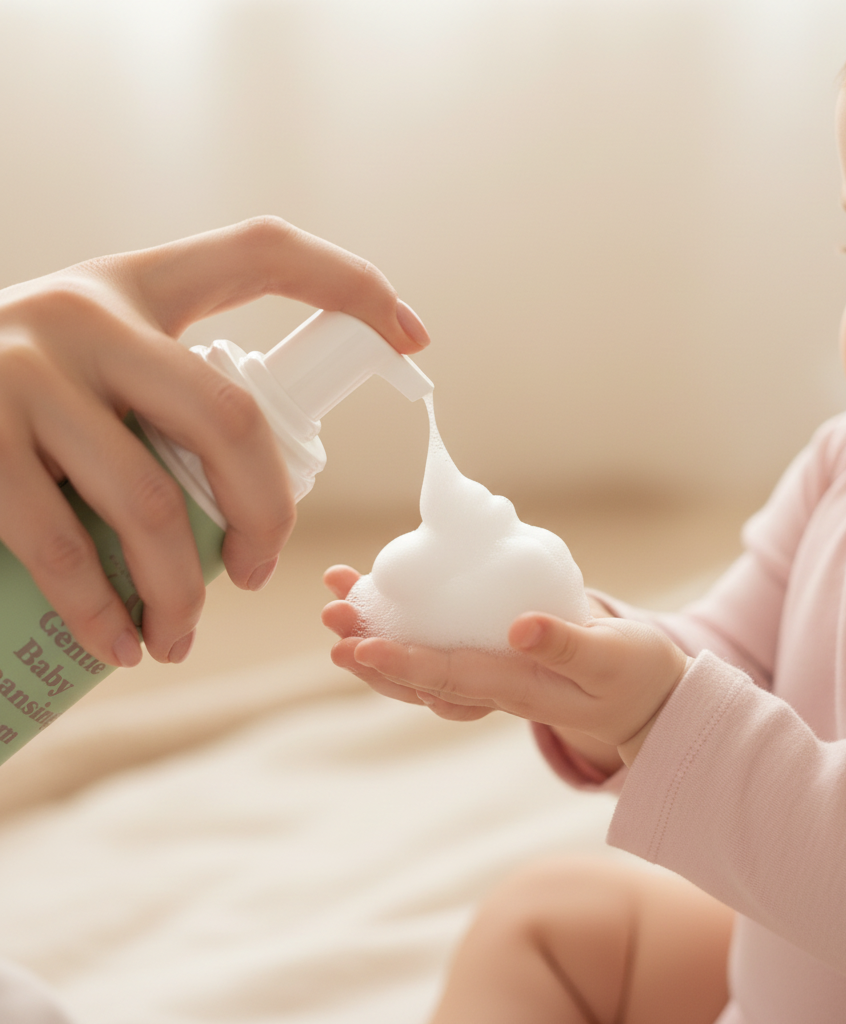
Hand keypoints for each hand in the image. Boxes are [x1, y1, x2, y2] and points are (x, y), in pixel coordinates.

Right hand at [0, 218, 429, 668]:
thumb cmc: (10, 392)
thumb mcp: (88, 361)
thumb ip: (159, 392)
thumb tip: (250, 480)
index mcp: (135, 286)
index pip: (263, 254)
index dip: (351, 284)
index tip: (417, 338)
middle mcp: (83, 313)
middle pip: (232, 418)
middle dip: (266, 512)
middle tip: (259, 571)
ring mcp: (24, 371)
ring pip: (153, 501)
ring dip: (182, 589)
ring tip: (179, 635)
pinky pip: (62, 544)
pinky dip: (101, 608)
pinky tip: (118, 645)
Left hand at [322, 565, 689, 763]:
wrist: (646, 694)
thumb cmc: (633, 674)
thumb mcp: (610, 659)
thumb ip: (567, 645)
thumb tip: (517, 627)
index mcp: (517, 689)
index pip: (449, 679)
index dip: (403, 663)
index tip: (361, 645)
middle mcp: (493, 687)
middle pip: (418, 675)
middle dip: (371, 648)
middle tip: (332, 615)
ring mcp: (490, 673)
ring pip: (422, 661)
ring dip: (379, 633)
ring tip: (340, 598)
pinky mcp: (494, 655)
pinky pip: (441, 644)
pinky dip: (408, 623)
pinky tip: (385, 594)